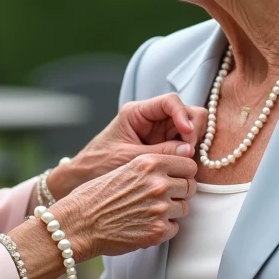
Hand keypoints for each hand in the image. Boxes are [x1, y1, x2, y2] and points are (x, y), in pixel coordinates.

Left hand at [50, 94, 207, 198]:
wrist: (84, 177)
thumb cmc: (99, 163)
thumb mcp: (127, 158)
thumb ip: (158, 152)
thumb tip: (189, 151)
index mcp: (138, 113)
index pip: (170, 102)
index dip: (183, 115)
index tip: (187, 133)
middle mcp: (153, 119)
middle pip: (187, 113)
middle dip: (193, 130)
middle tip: (189, 153)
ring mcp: (161, 134)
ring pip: (190, 130)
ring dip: (193, 144)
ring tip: (186, 164)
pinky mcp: (165, 149)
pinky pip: (185, 147)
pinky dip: (189, 155)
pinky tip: (184, 168)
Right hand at [53, 152, 196, 258]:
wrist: (78, 223)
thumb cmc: (95, 196)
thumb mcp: (122, 168)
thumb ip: (150, 168)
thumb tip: (175, 171)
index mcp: (149, 163)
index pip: (189, 165)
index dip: (183, 173)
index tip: (176, 178)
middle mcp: (158, 183)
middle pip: (190, 187)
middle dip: (179, 193)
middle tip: (161, 198)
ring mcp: (160, 208)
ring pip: (184, 208)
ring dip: (172, 211)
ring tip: (149, 212)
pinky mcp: (158, 231)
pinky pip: (175, 228)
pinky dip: (163, 229)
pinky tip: (145, 225)